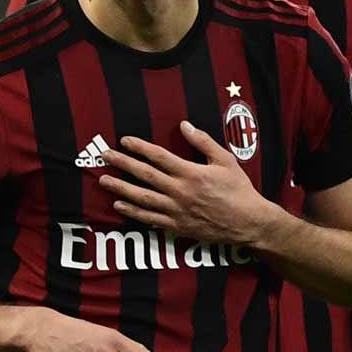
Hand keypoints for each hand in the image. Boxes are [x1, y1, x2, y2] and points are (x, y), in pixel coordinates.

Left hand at [96, 124, 291, 249]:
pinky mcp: (176, 226)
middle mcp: (180, 191)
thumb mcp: (226, 160)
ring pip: (141, 198)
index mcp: (191, 173)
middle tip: (104, 156)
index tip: (124, 140)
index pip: (158, 156)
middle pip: (144, 175)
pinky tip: (118, 205)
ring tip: (103, 180)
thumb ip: (203, 142)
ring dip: (120, 188)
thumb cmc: (239, 189)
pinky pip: (149, 218)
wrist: (248, 222)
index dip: (139, 147)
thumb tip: (184, 125)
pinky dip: (132, 212)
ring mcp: (176, 210)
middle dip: (122, 164)